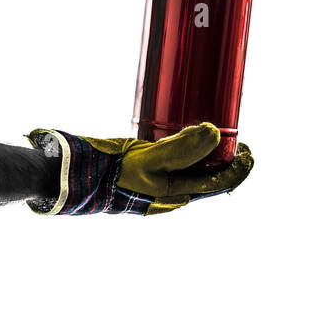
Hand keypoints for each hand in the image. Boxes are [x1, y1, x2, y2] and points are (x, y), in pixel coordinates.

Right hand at [26, 122, 252, 215]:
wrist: (78, 176)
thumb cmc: (115, 174)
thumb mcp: (152, 161)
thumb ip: (182, 148)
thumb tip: (215, 132)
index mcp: (177, 195)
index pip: (219, 183)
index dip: (239, 167)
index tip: (248, 148)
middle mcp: (169, 192)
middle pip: (206, 175)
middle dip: (222, 157)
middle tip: (232, 134)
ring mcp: (155, 182)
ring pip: (188, 167)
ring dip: (202, 152)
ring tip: (209, 131)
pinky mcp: (142, 171)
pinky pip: (170, 159)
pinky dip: (182, 148)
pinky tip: (177, 132)